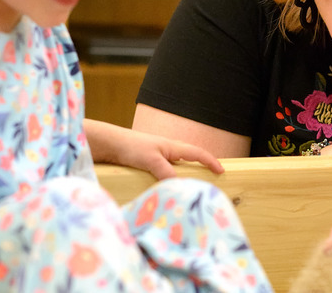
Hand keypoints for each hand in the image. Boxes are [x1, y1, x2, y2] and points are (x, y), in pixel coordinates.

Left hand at [85, 119, 223, 179]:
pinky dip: (172, 178)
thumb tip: (181, 184)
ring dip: (187, 174)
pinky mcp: (149, 162)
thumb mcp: (151, 160)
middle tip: (211, 179)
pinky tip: (169, 187)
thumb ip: (166, 171)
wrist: (109, 143)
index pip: (198, 153)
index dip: (211, 162)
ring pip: (179, 165)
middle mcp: (169, 150)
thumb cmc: (131, 147)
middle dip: (203, 166)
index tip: (222, 171)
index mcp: (173, 147)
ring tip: (192, 186)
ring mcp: (159, 155)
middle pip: (191, 158)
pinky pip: (167, 170)